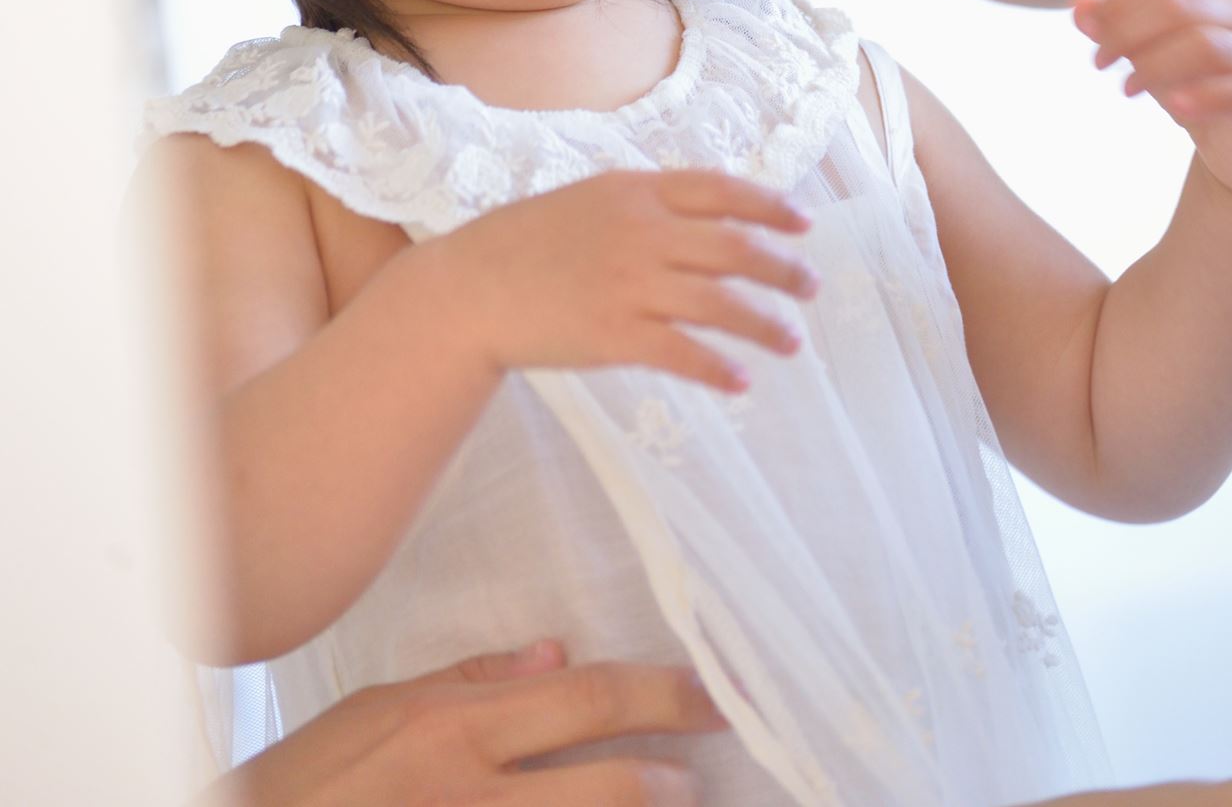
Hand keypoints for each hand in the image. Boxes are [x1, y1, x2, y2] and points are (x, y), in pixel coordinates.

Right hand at [214, 639, 721, 804]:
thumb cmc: (305, 779)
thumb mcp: (379, 707)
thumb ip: (470, 682)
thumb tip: (557, 655)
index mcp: (454, 732)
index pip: (585, 701)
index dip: (659, 695)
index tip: (711, 693)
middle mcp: (472, 796)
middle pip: (607, 785)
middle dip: (669, 776)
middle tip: (709, 769)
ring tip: (671, 805)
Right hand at [437, 169, 818, 393]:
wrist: (472, 288)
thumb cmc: (529, 241)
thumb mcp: (592, 198)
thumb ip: (647, 202)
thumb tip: (707, 213)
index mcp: (637, 192)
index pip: (722, 190)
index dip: (770, 205)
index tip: (803, 223)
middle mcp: (642, 233)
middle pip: (734, 247)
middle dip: (782, 268)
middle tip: (812, 286)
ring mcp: (630, 285)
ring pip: (720, 304)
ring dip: (765, 324)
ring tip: (792, 342)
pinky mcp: (615, 336)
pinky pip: (683, 353)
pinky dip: (718, 369)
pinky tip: (740, 382)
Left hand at [1074, 0, 1231, 204]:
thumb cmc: (1203, 88)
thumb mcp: (1155, 56)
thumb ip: (1120, 27)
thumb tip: (1077, 5)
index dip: (1118, 4)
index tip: (1091, 34)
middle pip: (1179, 5)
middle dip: (1128, 31)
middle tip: (1099, 62)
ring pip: (1205, 44)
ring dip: (1155, 65)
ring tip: (1127, 89)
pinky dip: (1201, 97)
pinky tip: (1175, 109)